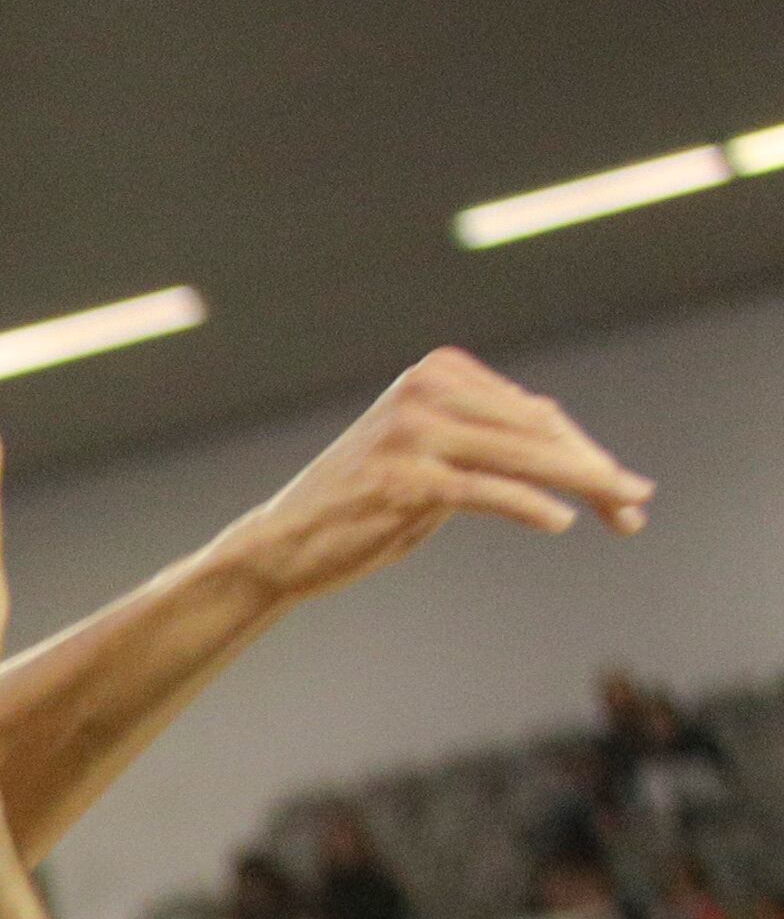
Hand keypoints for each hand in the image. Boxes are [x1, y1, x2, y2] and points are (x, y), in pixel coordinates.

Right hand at [216, 348, 651, 603]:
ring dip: (585, 486)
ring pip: (524, 456)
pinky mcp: (404, 478)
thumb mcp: (430, 460)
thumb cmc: (361, 506)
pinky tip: (563, 521)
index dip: (584, 453)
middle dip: (595, 470)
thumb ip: (489, 440)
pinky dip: (531, 505)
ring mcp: (413, 433)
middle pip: (537, 431)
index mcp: (436, 372)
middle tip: (639, 501)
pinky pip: (488, 489)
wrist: (280, 546)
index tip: (623, 489)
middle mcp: (426, 391)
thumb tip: (571, 440)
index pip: (532, 413)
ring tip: (626, 510)